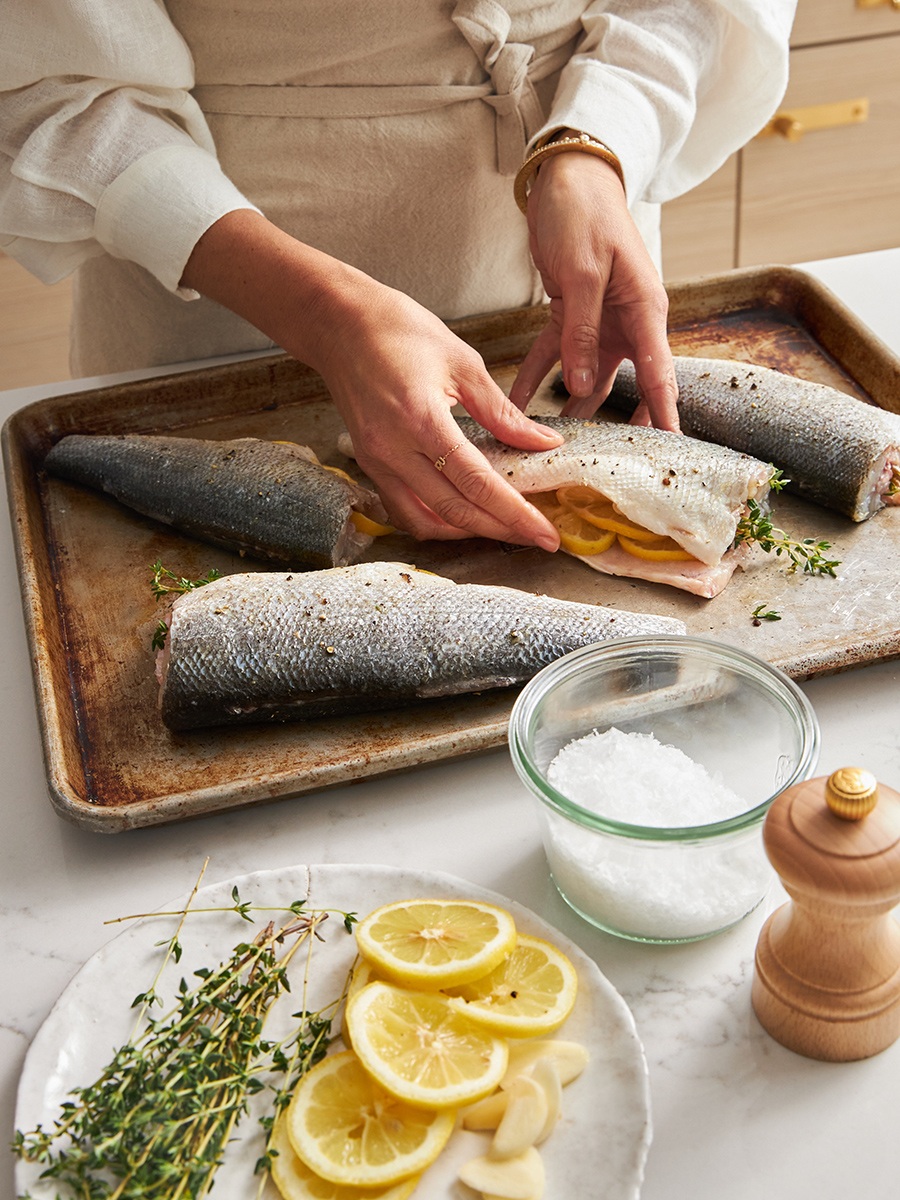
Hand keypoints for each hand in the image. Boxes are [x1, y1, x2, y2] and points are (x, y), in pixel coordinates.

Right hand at [310, 281, 562, 545]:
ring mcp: (376, 463)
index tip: (546, 533)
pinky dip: (437, 521)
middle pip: (455, 511)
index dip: (516, 514)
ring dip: (468, 532)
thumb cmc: (398, 330)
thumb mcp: (462, 362)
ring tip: (504, 528)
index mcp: (422, 420)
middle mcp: (394, 450)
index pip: (477, 483)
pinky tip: (464, 516)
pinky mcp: (370, 466)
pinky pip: (405, 510)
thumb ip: (502, 412)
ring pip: (426, 521)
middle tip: (537, 538)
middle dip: (501, 530)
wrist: (339, 324)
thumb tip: (544, 442)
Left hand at [507, 149, 678, 430]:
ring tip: (553, 451)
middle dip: (617, 429)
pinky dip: (534, 382)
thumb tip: (584, 386)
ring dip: (568, 413)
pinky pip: (552, 359)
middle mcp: (628, 324)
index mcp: (646, 312)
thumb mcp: (584, 274)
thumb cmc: (586, 214)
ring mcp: (599, 325)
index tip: (668, 455)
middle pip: (628, 388)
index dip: (663, 417)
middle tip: (608, 470)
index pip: (661, 376)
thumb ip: (583, 331)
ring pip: (587, 381)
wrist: (566, 179)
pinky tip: (514, 411)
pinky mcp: (570, 319)